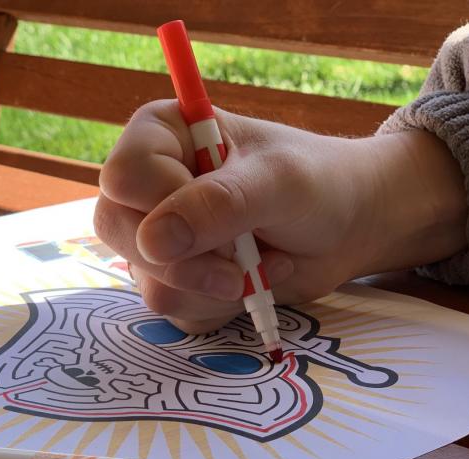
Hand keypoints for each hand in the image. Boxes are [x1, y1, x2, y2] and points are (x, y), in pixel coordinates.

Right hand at [95, 100, 466, 332]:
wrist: (349, 227)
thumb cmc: (317, 183)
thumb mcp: (276, 183)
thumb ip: (218, 204)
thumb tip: (152, 241)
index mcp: (161, 137)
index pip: (124, 177)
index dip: (164, 207)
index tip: (222, 217)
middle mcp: (149, 186)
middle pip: (119, 232)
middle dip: (185, 262)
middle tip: (239, 267)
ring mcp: (159, 237)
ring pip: (148, 281)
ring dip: (211, 288)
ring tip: (258, 264)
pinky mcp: (177, 279)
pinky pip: (175, 311)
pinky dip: (218, 308)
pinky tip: (250, 283)